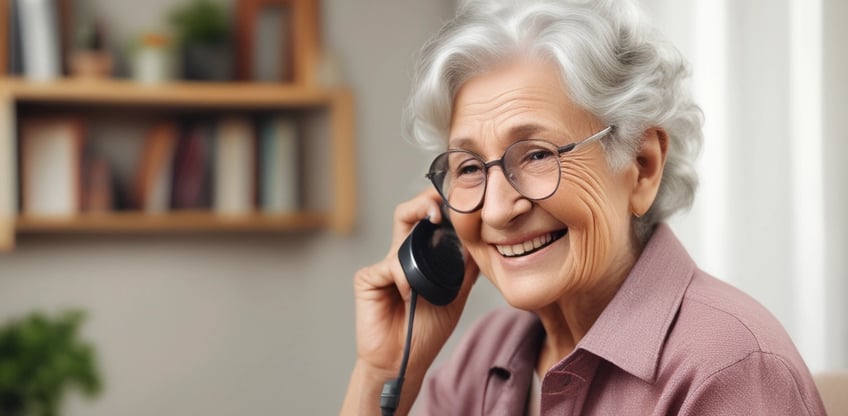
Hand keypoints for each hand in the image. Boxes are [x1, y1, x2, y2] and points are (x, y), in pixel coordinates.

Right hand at [342, 188, 478, 413]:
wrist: (404, 360)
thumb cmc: (426, 330)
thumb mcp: (455, 294)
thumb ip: (465, 268)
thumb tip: (483, 241)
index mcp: (419, 257)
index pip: (426, 221)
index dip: (439, 208)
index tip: (458, 203)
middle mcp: (399, 256)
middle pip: (407, 214)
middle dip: (423, 202)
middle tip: (439, 206)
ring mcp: (382, 266)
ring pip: (401, 240)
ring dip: (418, 258)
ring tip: (425, 282)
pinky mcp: (367, 278)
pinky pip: (390, 266)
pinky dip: (404, 280)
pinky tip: (408, 297)